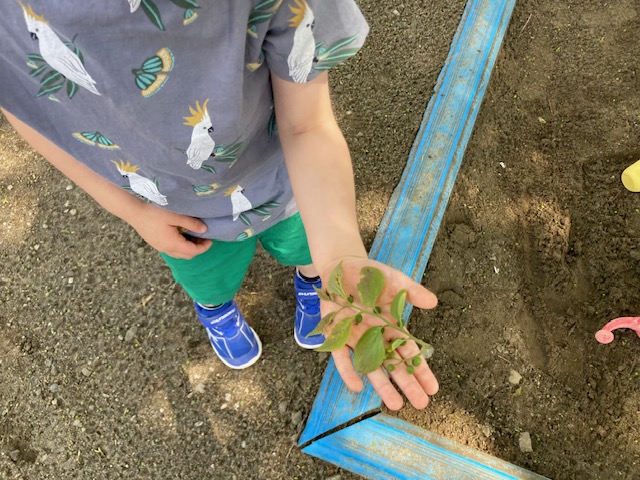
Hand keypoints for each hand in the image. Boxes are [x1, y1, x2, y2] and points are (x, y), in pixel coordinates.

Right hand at [125, 202, 212, 258]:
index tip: (211, 239)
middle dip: (197, 249)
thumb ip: (191, 223)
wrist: (133, 211)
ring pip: (179, 254)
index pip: (192, 251)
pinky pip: (172, 249)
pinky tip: (182, 234)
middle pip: (187, 255)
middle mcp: (166, 249)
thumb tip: (204, 230)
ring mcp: (160, 247)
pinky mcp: (155, 243)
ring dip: (189, 248)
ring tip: (194, 236)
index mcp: (173, 244)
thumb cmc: (154, 212)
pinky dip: (181, 246)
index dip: (204, 247)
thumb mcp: (175, 215)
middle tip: (204, 238)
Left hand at [318, 256, 438, 410]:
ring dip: (382, 385)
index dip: (421, 370)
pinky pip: (342, 357)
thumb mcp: (394, 280)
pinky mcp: (336, 336)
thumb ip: (412, 292)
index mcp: (392, 327)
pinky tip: (357, 386)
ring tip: (395, 404)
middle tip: (421, 403)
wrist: (341, 268)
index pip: (409, 353)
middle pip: (394, 365)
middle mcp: (376, 338)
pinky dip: (348, 371)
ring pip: (371, 367)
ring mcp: (356, 339)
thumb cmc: (371, 275)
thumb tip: (433, 302)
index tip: (433, 388)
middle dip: (407, 384)